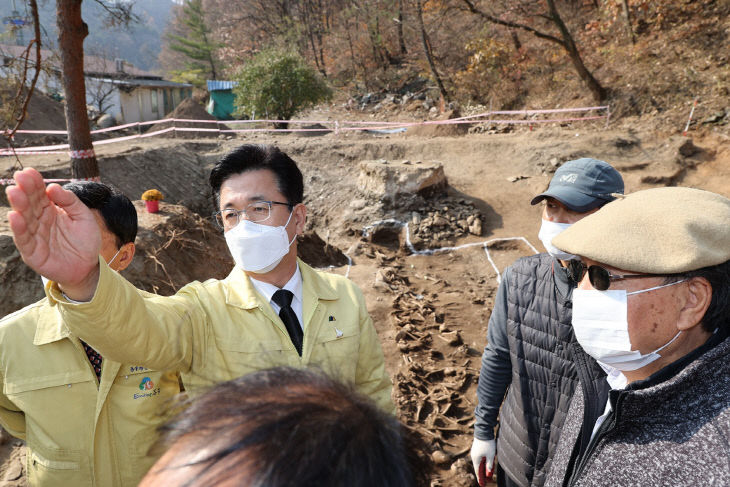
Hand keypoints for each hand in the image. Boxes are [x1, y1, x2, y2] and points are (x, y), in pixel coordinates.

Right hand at [6, 168, 100, 297]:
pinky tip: (15, 216)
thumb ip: (70, 201)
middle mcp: (39, 221)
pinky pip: (24, 239)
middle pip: (30, 204)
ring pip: (24, 219)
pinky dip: (19, 228)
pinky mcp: (32, 252)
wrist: (89, 267)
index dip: (34, 183)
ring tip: (14, 192)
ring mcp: (34, 236)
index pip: (40, 194)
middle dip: (24, 190)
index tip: (29, 172)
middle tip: (20, 177)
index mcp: (50, 210)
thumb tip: (53, 187)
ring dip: (18, 206)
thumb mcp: (83, 216)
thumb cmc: (85, 240)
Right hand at [471, 438, 495, 485]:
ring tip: (489, 473)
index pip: (477, 471)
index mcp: (476, 459)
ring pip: (480, 462)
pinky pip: (480, 457)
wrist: (483, 431)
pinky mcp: (477, 448)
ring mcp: (475, 452)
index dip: (480, 478)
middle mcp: (474, 456)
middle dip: (483, 474)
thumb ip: (489, 464)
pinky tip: (488, 462)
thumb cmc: (487, 443)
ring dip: (484, 467)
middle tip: (488, 480)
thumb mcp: (490, 455)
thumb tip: (489, 471)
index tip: (482, 484)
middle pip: (478, 467)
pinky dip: (484, 462)